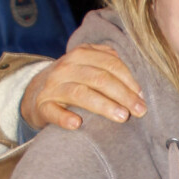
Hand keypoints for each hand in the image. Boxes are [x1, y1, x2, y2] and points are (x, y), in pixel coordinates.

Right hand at [21, 44, 145, 130]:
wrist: (36, 91)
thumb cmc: (74, 80)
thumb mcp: (89, 65)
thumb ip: (111, 66)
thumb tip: (138, 87)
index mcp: (82, 54)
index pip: (111, 64)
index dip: (129, 80)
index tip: (143, 96)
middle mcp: (66, 67)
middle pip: (100, 79)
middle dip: (123, 95)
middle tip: (140, 110)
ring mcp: (52, 86)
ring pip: (80, 93)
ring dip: (103, 106)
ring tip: (122, 117)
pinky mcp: (41, 105)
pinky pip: (53, 111)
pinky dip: (65, 117)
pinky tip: (78, 124)